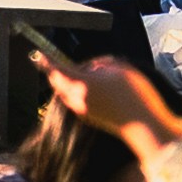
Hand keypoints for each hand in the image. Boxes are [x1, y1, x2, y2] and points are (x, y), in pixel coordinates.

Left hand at [56, 51, 181, 155]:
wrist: (144, 127)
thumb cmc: (134, 94)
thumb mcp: (119, 67)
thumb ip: (100, 64)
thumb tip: (91, 68)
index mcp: (82, 84)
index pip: (57, 70)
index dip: (46, 61)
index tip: (37, 54)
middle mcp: (77, 100)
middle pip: (58, 83)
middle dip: (57, 71)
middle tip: (61, 61)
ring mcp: (82, 111)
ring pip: (66, 92)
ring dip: (69, 82)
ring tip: (87, 73)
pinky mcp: (90, 119)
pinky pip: (76, 101)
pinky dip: (78, 92)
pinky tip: (95, 88)